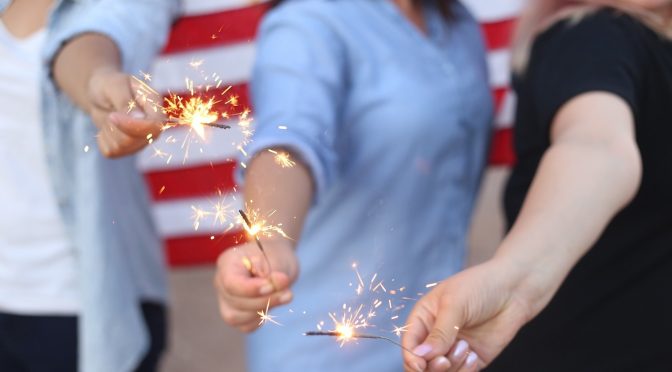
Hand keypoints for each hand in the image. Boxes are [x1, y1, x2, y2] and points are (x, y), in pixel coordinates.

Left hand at [87, 67, 164, 157]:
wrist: (98, 94)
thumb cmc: (108, 84)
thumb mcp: (114, 86)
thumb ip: (125, 101)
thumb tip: (140, 118)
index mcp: (155, 106)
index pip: (155, 126)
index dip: (134, 126)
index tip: (112, 116)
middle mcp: (153, 126)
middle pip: (136, 140)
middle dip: (116, 127)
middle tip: (110, 112)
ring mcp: (141, 140)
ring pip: (122, 147)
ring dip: (108, 131)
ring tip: (110, 117)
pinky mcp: (126, 149)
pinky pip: (111, 151)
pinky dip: (102, 139)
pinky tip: (107, 127)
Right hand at [214, 239, 298, 331]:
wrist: (275, 260)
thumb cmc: (274, 256)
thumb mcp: (278, 259)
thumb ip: (276, 271)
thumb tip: (279, 283)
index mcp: (228, 262)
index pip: (231, 283)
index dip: (252, 290)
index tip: (272, 286)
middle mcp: (221, 282)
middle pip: (235, 302)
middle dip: (264, 301)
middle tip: (288, 293)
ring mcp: (225, 300)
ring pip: (236, 318)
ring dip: (263, 311)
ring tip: (284, 296)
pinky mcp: (236, 314)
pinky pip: (245, 326)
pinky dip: (261, 319)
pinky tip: (273, 305)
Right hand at [402, 259, 534, 371]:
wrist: (514, 289)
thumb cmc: (480, 286)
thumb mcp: (454, 304)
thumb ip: (439, 333)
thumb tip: (420, 356)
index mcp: (424, 318)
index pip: (409, 344)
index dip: (411, 357)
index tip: (420, 365)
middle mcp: (435, 336)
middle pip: (422, 364)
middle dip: (432, 367)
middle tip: (444, 361)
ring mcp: (453, 349)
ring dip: (453, 366)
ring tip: (466, 348)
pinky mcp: (472, 359)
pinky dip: (466, 371)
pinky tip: (474, 355)